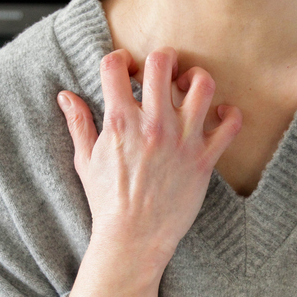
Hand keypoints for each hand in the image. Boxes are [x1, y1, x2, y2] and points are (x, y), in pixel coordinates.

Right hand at [58, 47, 241, 273]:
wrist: (133, 238)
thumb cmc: (108, 202)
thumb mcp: (85, 161)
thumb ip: (78, 123)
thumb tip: (65, 96)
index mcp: (119, 122)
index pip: (115, 65)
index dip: (120, 59)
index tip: (126, 70)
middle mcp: (153, 125)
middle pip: (162, 62)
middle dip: (163, 58)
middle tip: (163, 72)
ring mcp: (182, 140)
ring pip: (202, 85)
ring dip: (196, 79)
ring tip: (189, 88)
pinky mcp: (204, 159)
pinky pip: (231, 124)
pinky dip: (229, 113)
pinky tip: (218, 114)